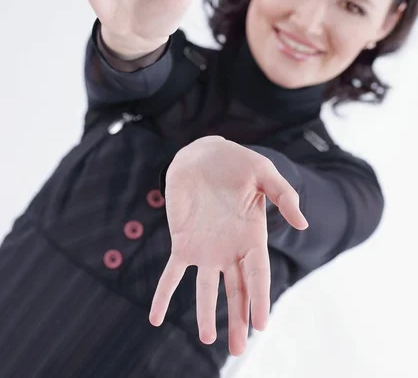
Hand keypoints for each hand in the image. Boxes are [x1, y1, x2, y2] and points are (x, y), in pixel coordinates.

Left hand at [149, 136, 307, 355]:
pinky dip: (163, 295)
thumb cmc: (237, 162)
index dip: (260, 300)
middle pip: (237, 291)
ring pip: (206, 288)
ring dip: (205, 314)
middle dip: (238, 319)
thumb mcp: (264, 173)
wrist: (203, 154)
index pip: (258, 275)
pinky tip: (155, 317)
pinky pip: (171, 274)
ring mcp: (205, 248)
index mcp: (252, 236)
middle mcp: (230, 249)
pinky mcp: (182, 242)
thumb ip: (284, 195)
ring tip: (208, 339)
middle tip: (239, 349)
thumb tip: (303, 224)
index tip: (260, 326)